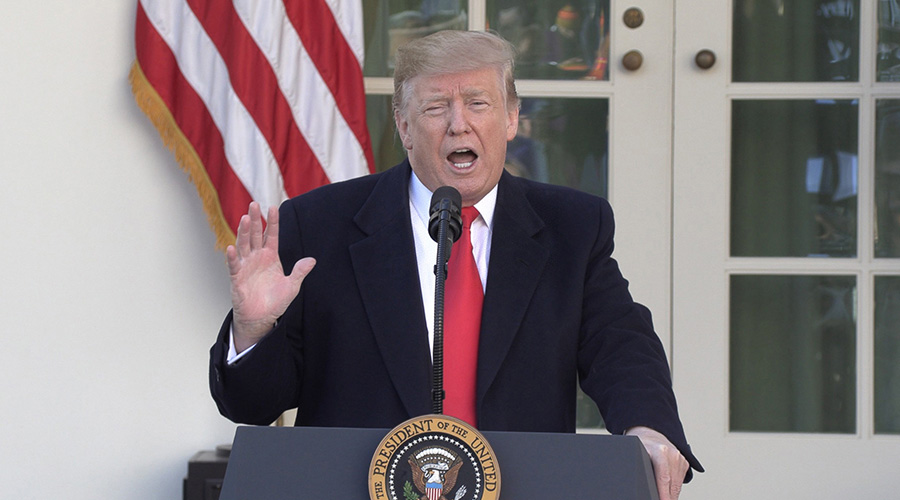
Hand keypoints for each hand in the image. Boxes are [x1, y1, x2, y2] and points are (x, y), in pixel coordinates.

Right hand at [226, 202, 314, 351]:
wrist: (261, 318)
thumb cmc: (275, 302)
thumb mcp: (292, 286)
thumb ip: (299, 272)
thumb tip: (312, 260)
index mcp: (270, 256)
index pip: (272, 235)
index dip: (273, 222)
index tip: (274, 207)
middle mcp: (257, 257)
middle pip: (256, 235)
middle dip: (255, 220)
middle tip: (254, 204)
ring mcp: (246, 266)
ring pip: (244, 245)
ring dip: (244, 232)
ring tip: (245, 219)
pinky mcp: (237, 278)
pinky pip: (234, 265)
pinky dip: (232, 257)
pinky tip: (231, 248)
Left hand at [626, 426, 688, 499]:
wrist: (651, 434)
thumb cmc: (640, 446)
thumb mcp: (635, 453)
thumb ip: (638, 467)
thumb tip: (635, 484)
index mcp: (660, 451)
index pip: (663, 478)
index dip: (663, 493)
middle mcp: (672, 454)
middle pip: (672, 484)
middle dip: (667, 497)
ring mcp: (680, 458)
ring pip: (677, 485)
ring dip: (671, 495)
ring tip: (663, 498)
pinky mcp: (684, 463)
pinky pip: (679, 481)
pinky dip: (674, 489)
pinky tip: (667, 491)